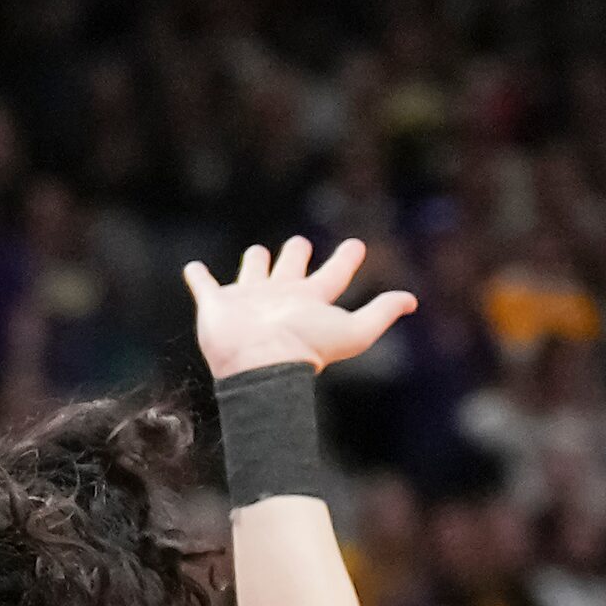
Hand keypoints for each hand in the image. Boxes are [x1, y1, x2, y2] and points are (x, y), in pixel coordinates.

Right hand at [184, 237, 415, 380]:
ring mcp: (247, 301)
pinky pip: (204, 286)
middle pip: (290, 270)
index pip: (333, 275)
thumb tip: (412, 301)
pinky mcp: (216, 305)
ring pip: (252, 273)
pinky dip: (198, 277)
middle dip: (295, 255)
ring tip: (256, 254)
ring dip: (254, 263)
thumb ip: (381, 314)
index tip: (357, 245)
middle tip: (301, 242)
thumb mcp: (354, 331)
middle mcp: (280, 298)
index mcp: (310, 301)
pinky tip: (193, 269)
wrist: (258, 363)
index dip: (346, 259)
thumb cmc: (304, 348)